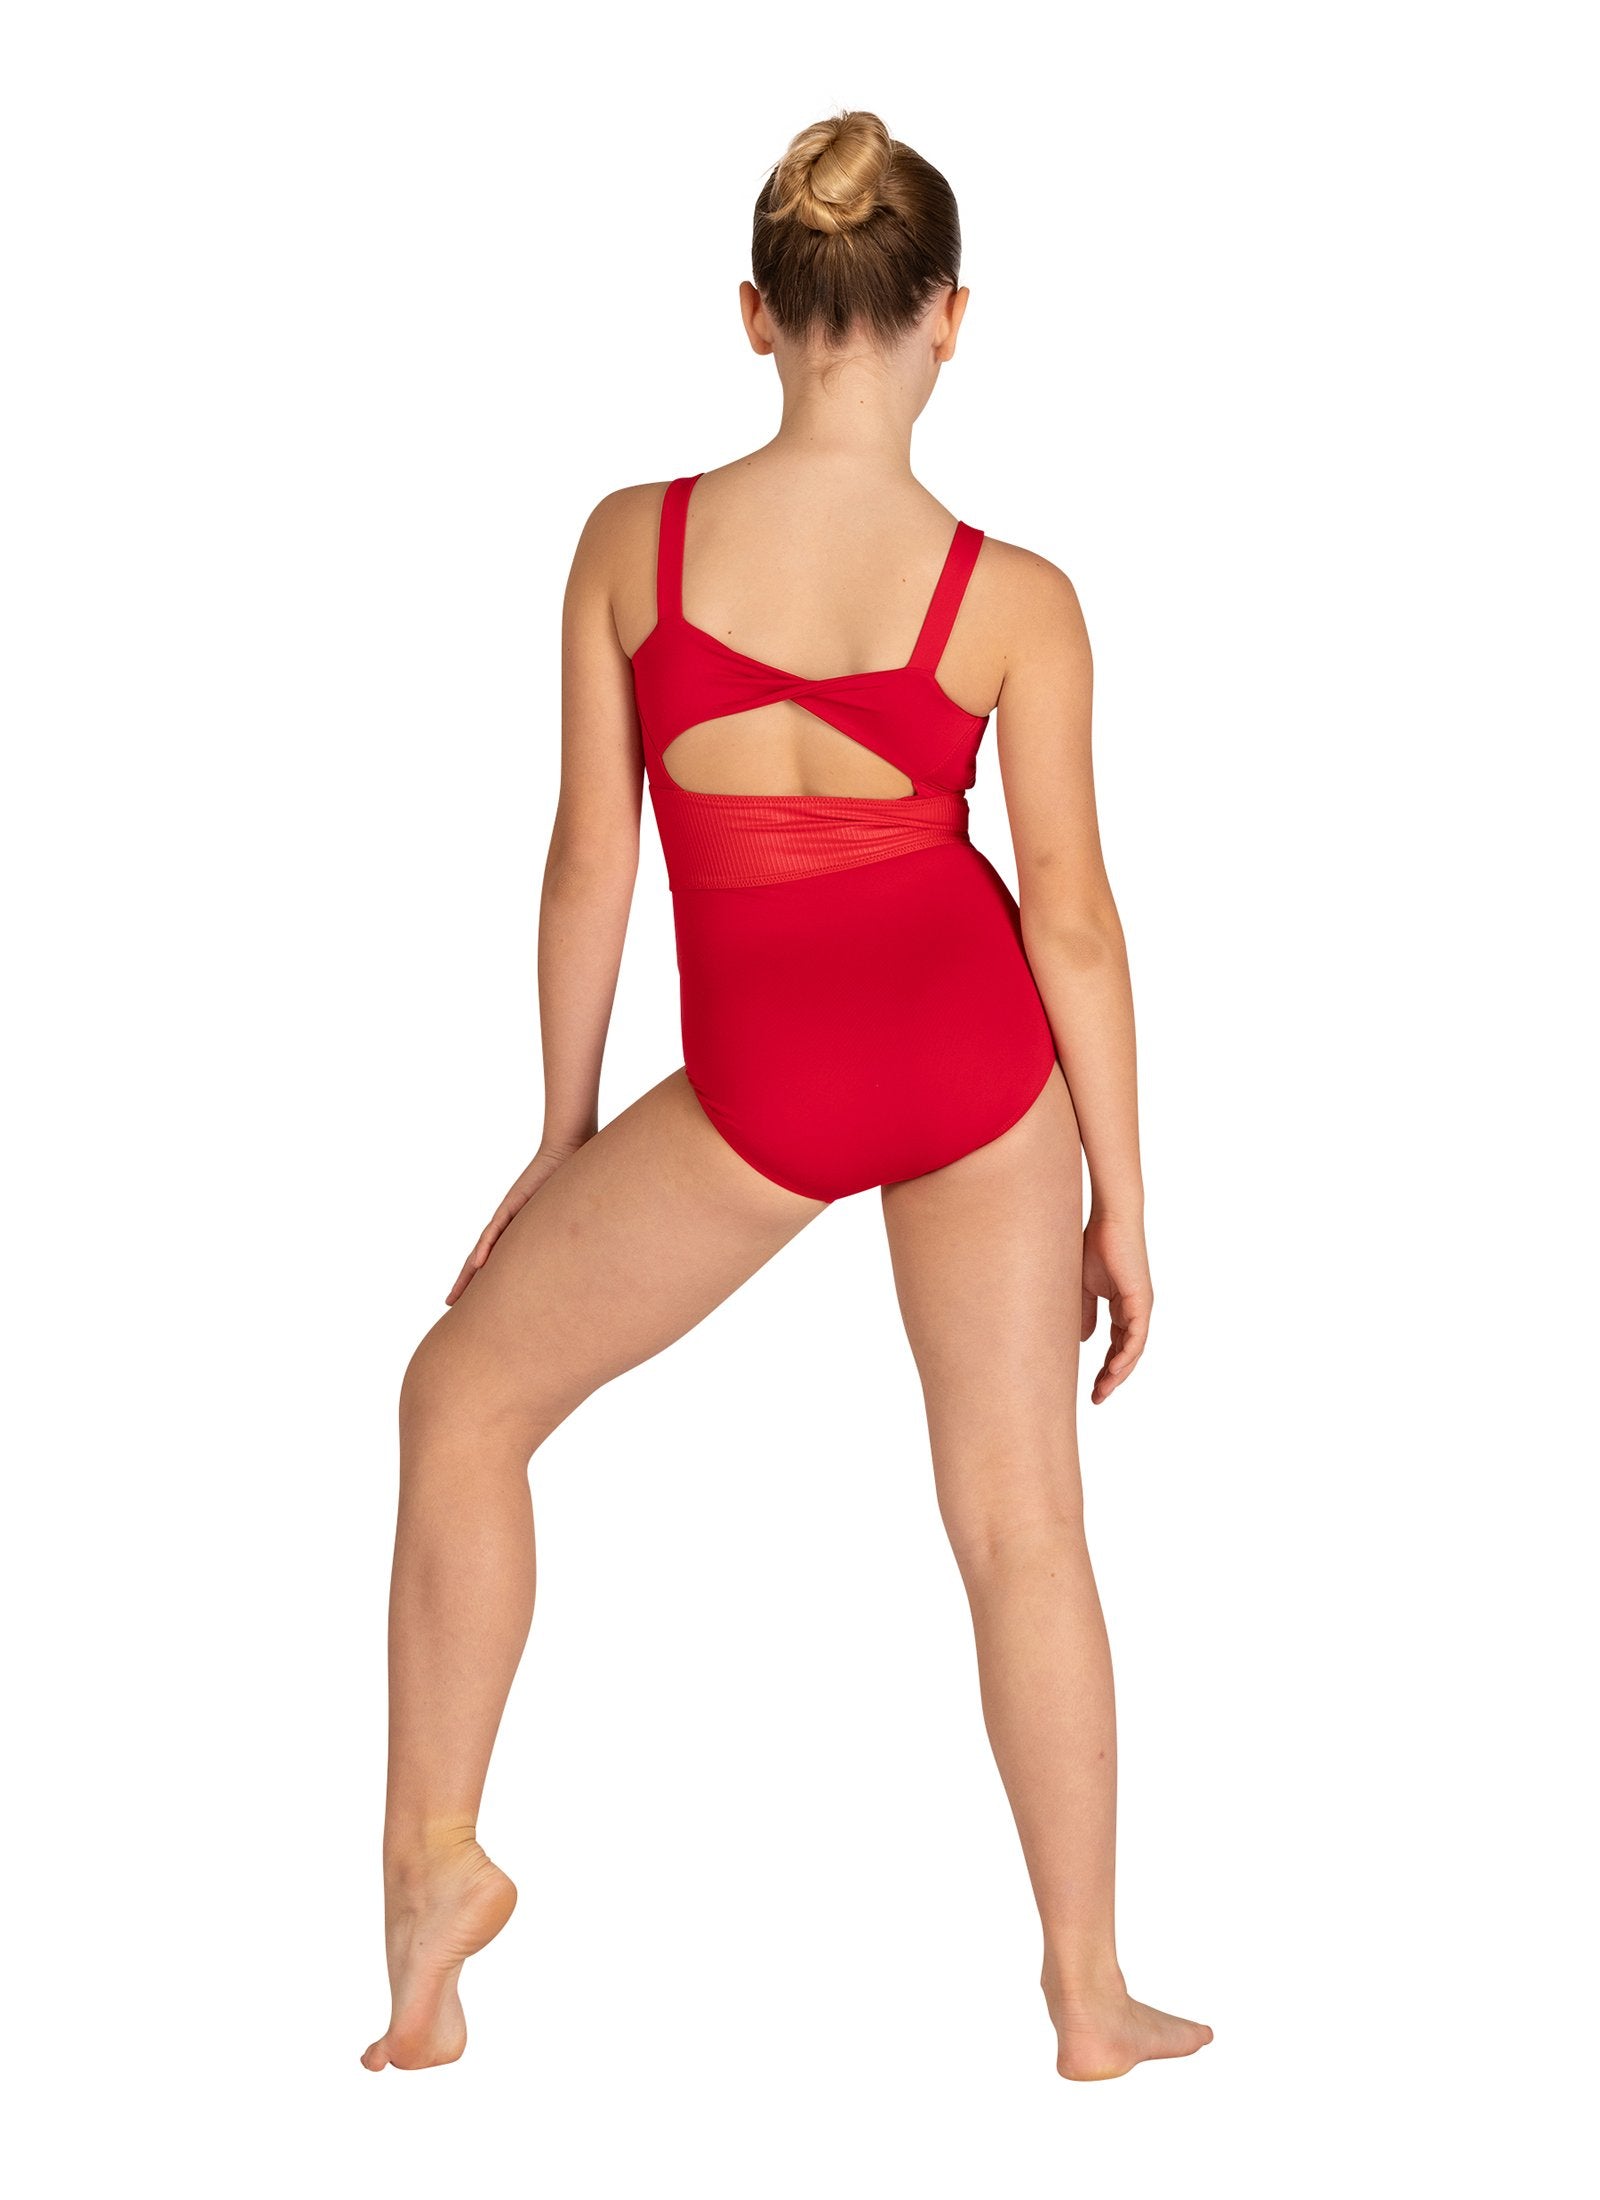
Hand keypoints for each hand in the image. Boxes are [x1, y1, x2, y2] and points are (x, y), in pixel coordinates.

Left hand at [445, 1143, 585, 1304]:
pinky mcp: (514, 1203)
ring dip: (467, 1274)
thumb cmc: (570, 1182)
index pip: (496, 1259)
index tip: (474, 1300)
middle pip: (480, 1259)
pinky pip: (497, 1230)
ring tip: (454, 1296)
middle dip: (466, 1283)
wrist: (567, 1150)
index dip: (483, 1279)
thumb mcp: (565, 1217)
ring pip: (481, 1249)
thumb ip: (565, 1234)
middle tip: (451, 1304)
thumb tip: (579, 1256)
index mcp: (519, 1230)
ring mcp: (509, 1215)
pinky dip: (486, 1247)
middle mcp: (508, 1225)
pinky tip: (477, 1264)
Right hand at [1080, 1207, 1151, 1403]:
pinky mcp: (1141, 1301)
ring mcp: (1140, 1307)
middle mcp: (1135, 1310)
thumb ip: (1084, 1313)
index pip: (1116, 1346)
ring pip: (1133, 1350)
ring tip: (1104, 1391)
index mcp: (1122, 1307)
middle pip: (1126, 1353)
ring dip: (1118, 1373)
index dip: (1105, 1368)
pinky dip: (1126, 1355)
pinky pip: (1137, 1336)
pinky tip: (1114, 1371)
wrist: (1109, 1220)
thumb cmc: (1095, 1245)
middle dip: (1112, 1378)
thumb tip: (1085, 1341)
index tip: (1092, 1388)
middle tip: (1097, 1398)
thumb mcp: (1083, 1288)